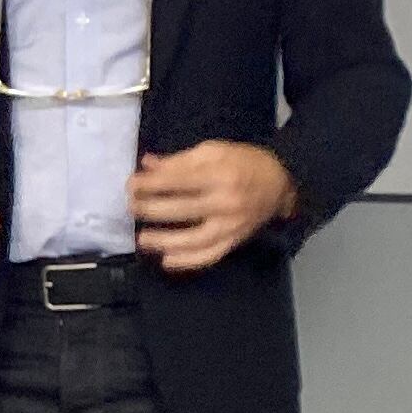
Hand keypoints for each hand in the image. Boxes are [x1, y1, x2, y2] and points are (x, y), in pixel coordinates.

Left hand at [129, 141, 296, 274]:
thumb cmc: (243, 162)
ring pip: (194, 239)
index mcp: (220, 174)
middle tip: (131, 207)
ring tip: (142, 239)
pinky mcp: (235, 241)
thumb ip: (179, 160)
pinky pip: (210, 255)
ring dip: (165, 241)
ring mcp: (231, 225)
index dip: (151, 184)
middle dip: (151, 209)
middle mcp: (226, 202)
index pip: (178, 181)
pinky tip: (167, 261)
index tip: (130, 185)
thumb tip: (147, 166)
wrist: (281, 182)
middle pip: (182, 210)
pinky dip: (188, 261)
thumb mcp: (214, 151)